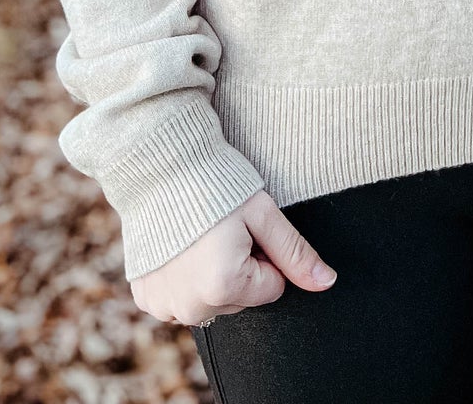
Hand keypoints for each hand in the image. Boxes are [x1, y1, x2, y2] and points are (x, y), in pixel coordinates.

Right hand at [130, 190, 337, 324]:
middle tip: (222, 229)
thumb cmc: (214, 183)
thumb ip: (295, 253)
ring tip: (199, 235)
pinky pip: (179, 298)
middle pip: (241, 297)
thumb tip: (328, 282)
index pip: (272, 286)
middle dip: (239, 266)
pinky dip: (182, 276)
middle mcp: (192, 307)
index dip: (264, 253)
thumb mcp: (262, 213)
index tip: (245, 228)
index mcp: (224, 288)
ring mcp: (164, 304)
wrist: (157, 164)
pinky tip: (178, 246)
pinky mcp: (145, 297)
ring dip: (211, 274)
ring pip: (212, 300)